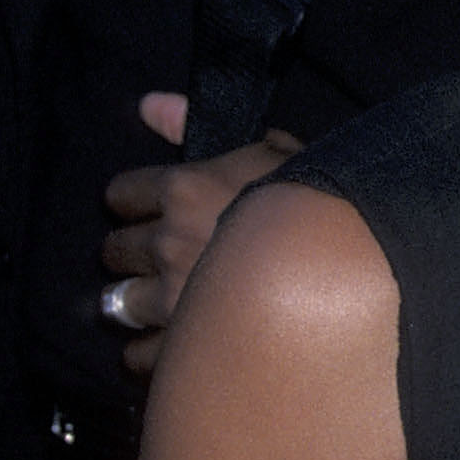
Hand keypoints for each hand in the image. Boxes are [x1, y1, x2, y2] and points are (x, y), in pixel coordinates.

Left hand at [99, 94, 300, 375]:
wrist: (343, 268)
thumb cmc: (319, 201)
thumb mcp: (271, 148)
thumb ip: (196, 124)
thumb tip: (148, 104)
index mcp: (183, 189)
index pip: (123, 194)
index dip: (133, 202)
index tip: (146, 210)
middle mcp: (166, 242)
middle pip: (116, 251)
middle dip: (131, 254)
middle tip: (155, 259)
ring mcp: (172, 298)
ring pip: (120, 303)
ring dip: (135, 304)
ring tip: (158, 308)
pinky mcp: (185, 345)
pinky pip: (143, 355)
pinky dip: (152, 354)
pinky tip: (170, 350)